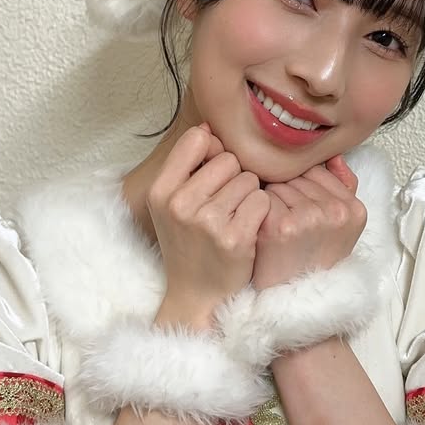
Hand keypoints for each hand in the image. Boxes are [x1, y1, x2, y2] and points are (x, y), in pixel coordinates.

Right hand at [148, 124, 270, 326]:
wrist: (196, 295)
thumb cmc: (189, 243)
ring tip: (235, 218)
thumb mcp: (172, 204)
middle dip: (234, 178)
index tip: (212, 175)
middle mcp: (180, 204)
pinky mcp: (235, 238)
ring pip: (249, 179)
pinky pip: (263, 201)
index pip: (197, 139)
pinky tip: (249, 228)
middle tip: (224, 206)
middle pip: (229, 159)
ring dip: (249, 195)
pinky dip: (262, 212)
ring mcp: (207, 222)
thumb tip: (209, 129)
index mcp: (161, 191)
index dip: (213, 152)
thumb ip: (187, 166)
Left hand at [251, 155, 366, 291]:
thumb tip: (334, 157)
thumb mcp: (340, 226)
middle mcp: (335, 212)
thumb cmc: (314, 260)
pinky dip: (258, 211)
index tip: (299, 210)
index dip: (302, 188)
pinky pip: (263, 197)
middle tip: (286, 220)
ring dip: (270, 200)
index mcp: (354, 209)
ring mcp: (308, 218)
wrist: (294, 300)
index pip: (318, 171)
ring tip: (276, 226)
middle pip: (297, 175)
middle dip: (286, 192)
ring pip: (278, 184)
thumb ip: (343, 187)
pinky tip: (264, 230)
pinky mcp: (280, 226)